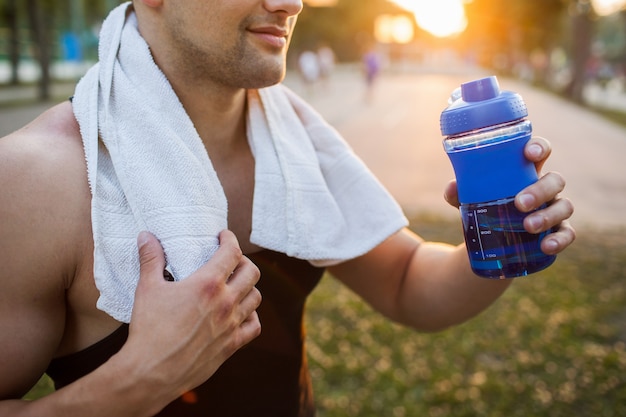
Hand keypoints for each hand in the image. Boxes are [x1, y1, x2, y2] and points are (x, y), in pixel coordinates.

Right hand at [121, 230, 261, 407]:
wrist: (152, 372)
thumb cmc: (149, 330)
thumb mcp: (147, 289)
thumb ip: (151, 259)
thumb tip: (146, 236)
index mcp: (207, 284)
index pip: (231, 252)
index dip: (230, 239)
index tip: (223, 237)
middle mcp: (226, 302)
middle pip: (251, 272)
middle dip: (243, 261)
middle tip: (230, 261)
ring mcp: (231, 324)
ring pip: (256, 297)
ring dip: (249, 287)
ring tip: (237, 285)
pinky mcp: (232, 345)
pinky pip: (254, 326)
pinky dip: (252, 316)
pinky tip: (241, 313)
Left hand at [444, 136, 574, 254]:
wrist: (488, 242)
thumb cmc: (484, 208)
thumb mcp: (470, 200)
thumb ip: (459, 193)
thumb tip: (451, 188)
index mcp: (526, 172)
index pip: (540, 152)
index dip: (539, 148)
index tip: (529, 153)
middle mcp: (545, 188)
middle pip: (555, 180)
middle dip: (540, 190)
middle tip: (520, 204)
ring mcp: (554, 209)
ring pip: (564, 207)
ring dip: (548, 216)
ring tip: (528, 227)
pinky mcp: (557, 232)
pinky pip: (567, 234)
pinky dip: (559, 240)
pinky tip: (546, 246)